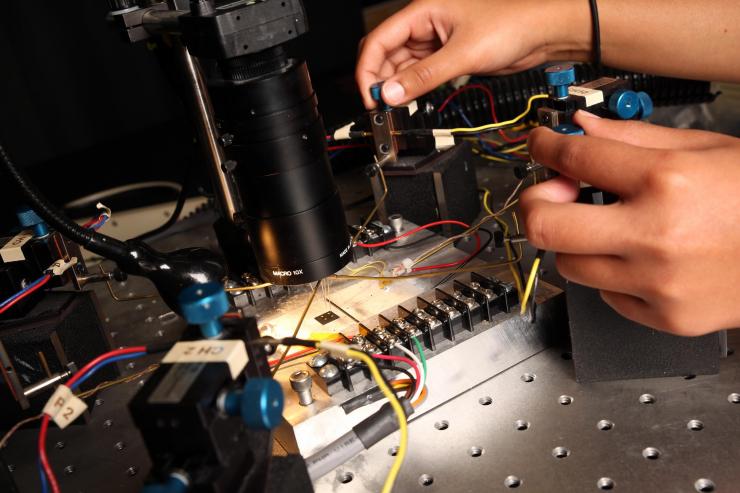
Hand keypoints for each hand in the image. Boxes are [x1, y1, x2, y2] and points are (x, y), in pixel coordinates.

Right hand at [355, 0, 590, 108]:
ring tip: (395, 107)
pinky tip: (410, 100)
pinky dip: (411, 88)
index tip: (370, 96)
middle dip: (378, 79)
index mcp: (422, 11)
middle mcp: (424, 25)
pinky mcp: (445, 57)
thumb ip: (424, 76)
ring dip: (395, 86)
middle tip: (380, 105)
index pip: (379, 40)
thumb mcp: (462, 54)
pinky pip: (418, 73)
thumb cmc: (511, 26)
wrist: (541, 35)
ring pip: (400, 66)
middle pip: (385, 54)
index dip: (368, 69)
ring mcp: (433, 42)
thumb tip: (392, 92)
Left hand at [520, 111, 739, 334]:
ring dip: (574, 240)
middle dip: (535, 203)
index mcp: (667, 181)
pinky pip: (605, 295)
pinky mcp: (666, 317)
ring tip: (604, 226)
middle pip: (544, 224)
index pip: (573, 158)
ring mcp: (658, 284)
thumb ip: (634, 138)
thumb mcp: (706, 148)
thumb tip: (582, 128)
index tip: (542, 144)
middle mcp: (655, 235)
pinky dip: (609, 274)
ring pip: (568, 264)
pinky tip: (635, 258)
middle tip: (550, 194)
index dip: (546, 146)